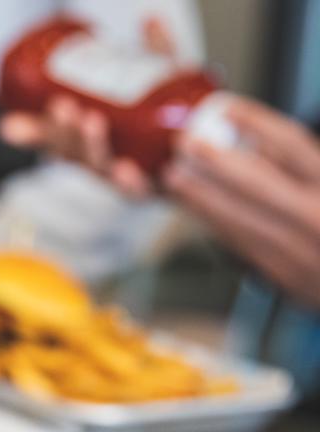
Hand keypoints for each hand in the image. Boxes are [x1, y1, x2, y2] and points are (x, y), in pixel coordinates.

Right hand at [0, 18, 176, 197]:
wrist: (211, 163)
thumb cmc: (175, 127)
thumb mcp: (162, 86)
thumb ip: (155, 56)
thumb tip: (151, 18)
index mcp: (94, 142)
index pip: (57, 139)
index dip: (36, 131)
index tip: (17, 121)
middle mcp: (105, 162)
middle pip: (73, 153)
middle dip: (63, 131)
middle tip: (64, 108)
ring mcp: (125, 179)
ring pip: (99, 169)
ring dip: (92, 148)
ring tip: (92, 123)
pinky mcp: (152, 191)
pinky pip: (136, 192)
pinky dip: (129, 183)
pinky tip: (125, 168)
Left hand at [165, 97, 319, 308]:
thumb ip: (300, 165)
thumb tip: (252, 137)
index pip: (292, 145)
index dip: (256, 122)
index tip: (226, 108)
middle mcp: (316, 217)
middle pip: (257, 182)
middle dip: (215, 161)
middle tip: (185, 145)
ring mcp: (299, 250)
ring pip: (239, 217)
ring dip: (201, 195)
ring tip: (176, 177)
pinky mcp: (281, 274)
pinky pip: (239, 242)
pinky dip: (214, 222)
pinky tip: (196, 207)